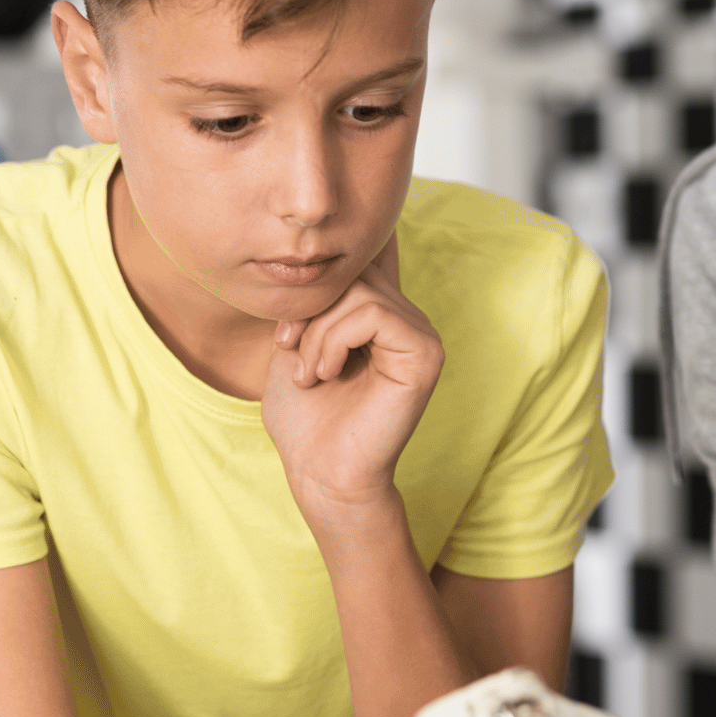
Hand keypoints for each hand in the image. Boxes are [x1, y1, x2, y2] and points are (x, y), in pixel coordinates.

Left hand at [259, 243, 444, 539]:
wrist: (319, 473)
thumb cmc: (305, 417)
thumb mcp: (297, 338)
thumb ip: (316, 295)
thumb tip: (321, 243)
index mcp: (380, 312)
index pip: (367, 251)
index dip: (325, 267)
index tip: (290, 324)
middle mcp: (407, 316)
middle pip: (354, 267)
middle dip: (308, 307)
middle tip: (289, 348)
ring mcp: (422, 333)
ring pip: (360, 291)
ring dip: (316, 332)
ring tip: (309, 372)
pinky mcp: (426, 353)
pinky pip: (372, 314)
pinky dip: (334, 341)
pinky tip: (326, 374)